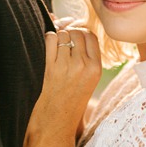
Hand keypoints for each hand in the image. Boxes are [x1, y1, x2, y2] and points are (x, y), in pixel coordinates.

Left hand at [32, 24, 101, 139]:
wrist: (58, 117)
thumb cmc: (73, 96)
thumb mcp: (90, 78)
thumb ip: (88, 56)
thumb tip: (78, 29)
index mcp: (97, 68)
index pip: (91, 36)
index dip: (82, 32)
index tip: (75, 36)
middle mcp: (84, 66)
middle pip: (77, 32)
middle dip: (69, 31)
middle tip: (64, 40)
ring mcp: (67, 66)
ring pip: (63, 34)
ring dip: (58, 36)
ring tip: (57, 45)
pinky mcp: (51, 68)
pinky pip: (50, 40)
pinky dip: (49, 38)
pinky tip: (49, 45)